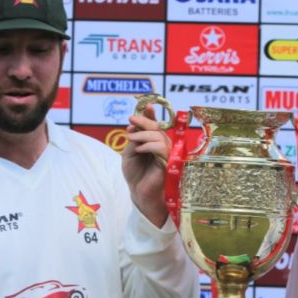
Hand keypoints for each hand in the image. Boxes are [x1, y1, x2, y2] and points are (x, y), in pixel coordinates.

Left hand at [124, 104, 170, 226]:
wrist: (139, 192)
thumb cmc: (135, 173)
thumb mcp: (129, 153)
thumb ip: (134, 139)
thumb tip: (134, 125)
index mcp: (153, 142)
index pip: (154, 125)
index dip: (151, 114)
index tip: (147, 105)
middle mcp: (162, 145)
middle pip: (157, 127)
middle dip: (144, 120)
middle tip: (131, 120)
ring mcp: (167, 153)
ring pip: (159, 136)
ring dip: (144, 134)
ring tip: (131, 139)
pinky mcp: (168, 162)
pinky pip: (162, 148)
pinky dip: (149, 145)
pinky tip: (140, 149)